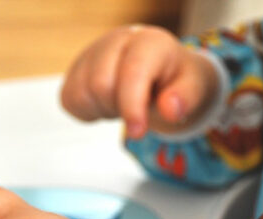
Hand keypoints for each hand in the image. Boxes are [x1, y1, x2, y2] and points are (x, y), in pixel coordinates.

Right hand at [60, 25, 219, 138]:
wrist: (154, 69)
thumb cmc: (173, 78)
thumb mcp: (193, 87)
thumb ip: (185, 98)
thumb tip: (170, 110)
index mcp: (148, 42)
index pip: (132, 72)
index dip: (132, 106)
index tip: (137, 133)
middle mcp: (115, 42)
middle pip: (101, 85)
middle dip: (118, 108)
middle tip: (137, 109)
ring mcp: (89, 55)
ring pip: (81, 94)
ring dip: (103, 110)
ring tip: (122, 103)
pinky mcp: (73, 72)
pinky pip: (69, 101)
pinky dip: (87, 112)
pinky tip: (106, 103)